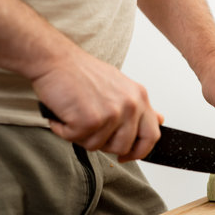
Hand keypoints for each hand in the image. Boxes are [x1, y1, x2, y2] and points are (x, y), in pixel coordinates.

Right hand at [31, 50, 161, 161]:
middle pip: (123, 146)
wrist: (55, 59)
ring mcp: (112, 113)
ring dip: (81, 136)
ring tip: (75, 114)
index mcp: (139, 97)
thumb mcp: (121, 86)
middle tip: (89, 127)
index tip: (127, 155)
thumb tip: (159, 120)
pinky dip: (64, 130)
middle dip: (104, 143)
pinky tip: (64, 113)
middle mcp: (130, 105)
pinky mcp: (91, 120)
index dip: (140, 151)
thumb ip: (139, 107)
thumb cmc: (82, 72)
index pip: (152, 135)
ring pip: (98, 146)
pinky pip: (76, 140)